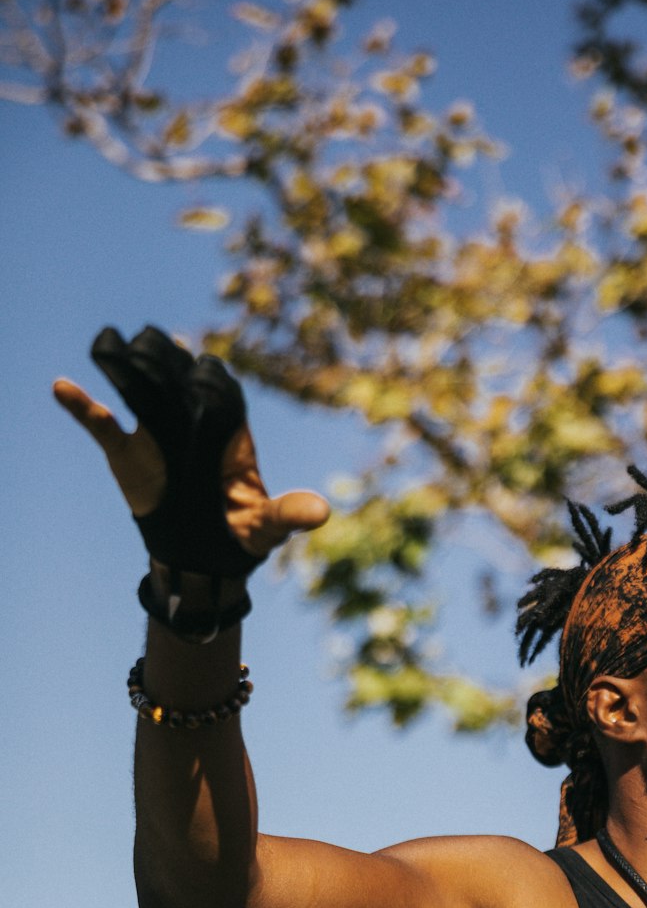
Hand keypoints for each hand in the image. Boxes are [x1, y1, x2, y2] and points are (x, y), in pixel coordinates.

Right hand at [54, 326, 327, 566]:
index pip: (222, 390)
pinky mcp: (128, 452)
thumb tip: (321, 515)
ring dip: (128, 366)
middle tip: (154, 350)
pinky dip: (82, 408)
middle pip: (178, 375)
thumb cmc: (243, 535)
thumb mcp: (268, 528)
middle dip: (168, 359)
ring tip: (113, 349)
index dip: (214, 383)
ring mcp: (158, 431)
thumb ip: (288, 515)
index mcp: (230, 430)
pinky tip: (63, 388)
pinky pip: (103, 426)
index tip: (207, 382)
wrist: (205, 558)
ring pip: (141, 387)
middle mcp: (193, 420)